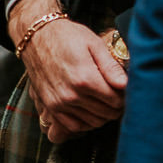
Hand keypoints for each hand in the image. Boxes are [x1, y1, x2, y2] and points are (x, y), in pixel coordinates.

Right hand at [12, 3, 126, 141]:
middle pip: (106, 113)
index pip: (116, 101)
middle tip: (117, 96)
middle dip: (116, 107)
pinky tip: (90, 111)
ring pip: (93, 122)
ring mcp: (59, 103)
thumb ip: (110, 66)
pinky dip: (86, 122)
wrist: (36, 37)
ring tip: (105, 103)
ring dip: (103, 115)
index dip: (124, 97)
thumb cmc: (67, 36)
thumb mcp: (94, 44)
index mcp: (85, 78)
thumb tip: (126, 85)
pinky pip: (73, 125)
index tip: (124, 90)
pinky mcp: (50, 106)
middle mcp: (71, 94)